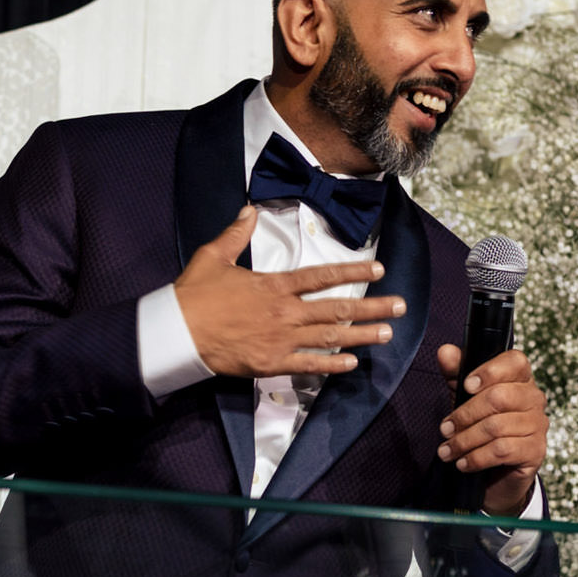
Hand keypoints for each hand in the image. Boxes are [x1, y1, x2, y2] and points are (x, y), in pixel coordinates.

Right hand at [173, 206, 405, 376]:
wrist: (177, 332)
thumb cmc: (193, 295)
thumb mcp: (213, 256)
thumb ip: (236, 234)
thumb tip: (249, 211)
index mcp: (274, 286)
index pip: (321, 276)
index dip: (352, 272)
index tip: (378, 269)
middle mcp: (284, 312)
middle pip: (336, 308)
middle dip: (371, 307)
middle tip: (400, 306)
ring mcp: (280, 339)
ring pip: (329, 337)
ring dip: (361, 335)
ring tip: (387, 333)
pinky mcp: (271, 363)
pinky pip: (308, 365)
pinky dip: (331, 364)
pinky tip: (352, 363)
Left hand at [435, 345, 546, 515]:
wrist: (495, 470)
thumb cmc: (481, 425)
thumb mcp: (464, 396)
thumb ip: (456, 372)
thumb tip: (445, 351)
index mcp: (520, 378)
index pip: (515, 362)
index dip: (490, 372)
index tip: (466, 386)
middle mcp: (534, 398)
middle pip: (499, 397)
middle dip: (465, 415)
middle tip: (445, 429)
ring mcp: (538, 425)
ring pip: (497, 427)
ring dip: (465, 441)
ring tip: (447, 451)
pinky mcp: (536, 451)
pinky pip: (502, 450)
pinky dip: (477, 458)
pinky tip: (463, 463)